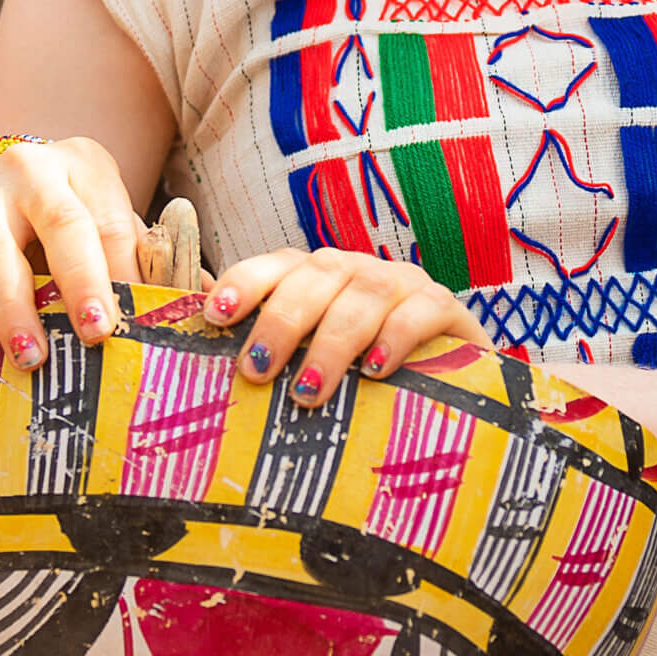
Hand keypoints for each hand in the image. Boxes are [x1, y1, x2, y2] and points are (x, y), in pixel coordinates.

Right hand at [0, 135, 145, 367]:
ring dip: (11, 310)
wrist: (11, 188)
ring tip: (30, 358)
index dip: (122, 273)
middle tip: (94, 335)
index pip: (109, 221)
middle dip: (78, 282)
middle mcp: (28, 171)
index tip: (129, 321)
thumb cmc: (75, 218)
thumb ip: (150, 260)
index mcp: (83, 165)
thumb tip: (198, 297)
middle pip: (59, 223)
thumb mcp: (112, 221)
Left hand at [204, 249, 489, 406]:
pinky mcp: (446, 307)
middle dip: (283, 320)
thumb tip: (202, 378)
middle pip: (318, 274)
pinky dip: (395, 339)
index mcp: (320, 277)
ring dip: (332, 341)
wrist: (454, 384)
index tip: (216, 315)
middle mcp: (359, 270)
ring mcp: (404, 284)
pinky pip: (420, 312)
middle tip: (256, 371)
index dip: (246, 282)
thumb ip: (276, 358)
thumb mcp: (317, 362)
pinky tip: (375, 372)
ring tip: (308, 390)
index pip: (278, 265)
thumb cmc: (368, 377)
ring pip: (365, 293)